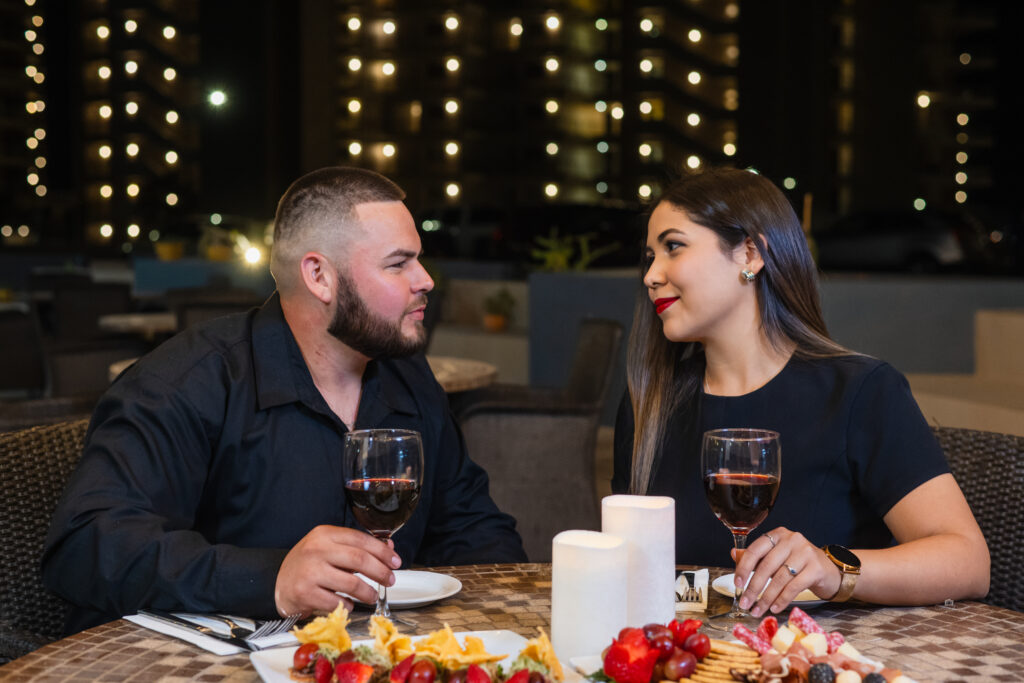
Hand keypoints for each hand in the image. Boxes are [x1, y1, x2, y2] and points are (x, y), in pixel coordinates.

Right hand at [274, 525, 401, 616]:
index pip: (361, 539)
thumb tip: (389, 549)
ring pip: (351, 583)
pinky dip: (348, 606)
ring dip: (368, 592)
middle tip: (390, 580)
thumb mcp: (330, 548)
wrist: (277, 583)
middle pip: (359, 559)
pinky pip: (337, 602)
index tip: (395, 561)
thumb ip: (357, 547)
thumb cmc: (308, 564)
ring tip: (372, 595)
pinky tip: (349, 604)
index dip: (382, 551)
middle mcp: (316, 550)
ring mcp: (310, 572)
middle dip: (381, 571)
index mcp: (324, 534)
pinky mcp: (305, 593)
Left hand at [731, 527, 841, 616]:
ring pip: (780, 579)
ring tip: (758, 610)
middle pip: (767, 566)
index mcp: (778, 534)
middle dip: (753, 588)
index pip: (755, 550)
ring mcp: (805, 553)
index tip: (737, 584)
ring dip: (766, 597)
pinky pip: (794, 587)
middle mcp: (792, 540)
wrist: (829, 570)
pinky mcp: (816, 568)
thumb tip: (733, 553)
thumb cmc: (798, 563)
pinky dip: (782, 599)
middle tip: (745, 603)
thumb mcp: (776, 556)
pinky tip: (774, 607)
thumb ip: (756, 556)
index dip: (743, 568)